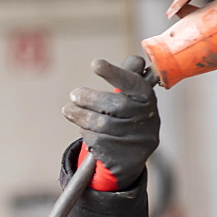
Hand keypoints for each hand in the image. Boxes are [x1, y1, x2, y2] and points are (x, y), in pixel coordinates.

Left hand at [63, 56, 159, 189]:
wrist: (130, 156)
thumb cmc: (127, 117)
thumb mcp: (133, 98)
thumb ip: (130, 77)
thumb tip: (136, 60)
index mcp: (148, 99)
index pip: (133, 83)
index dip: (115, 73)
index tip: (95, 64)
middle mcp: (146, 119)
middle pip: (114, 104)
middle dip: (89, 98)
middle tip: (74, 94)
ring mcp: (135, 139)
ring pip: (101, 124)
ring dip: (79, 115)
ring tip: (68, 110)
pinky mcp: (122, 156)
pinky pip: (96, 140)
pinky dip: (85, 133)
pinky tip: (85, 129)